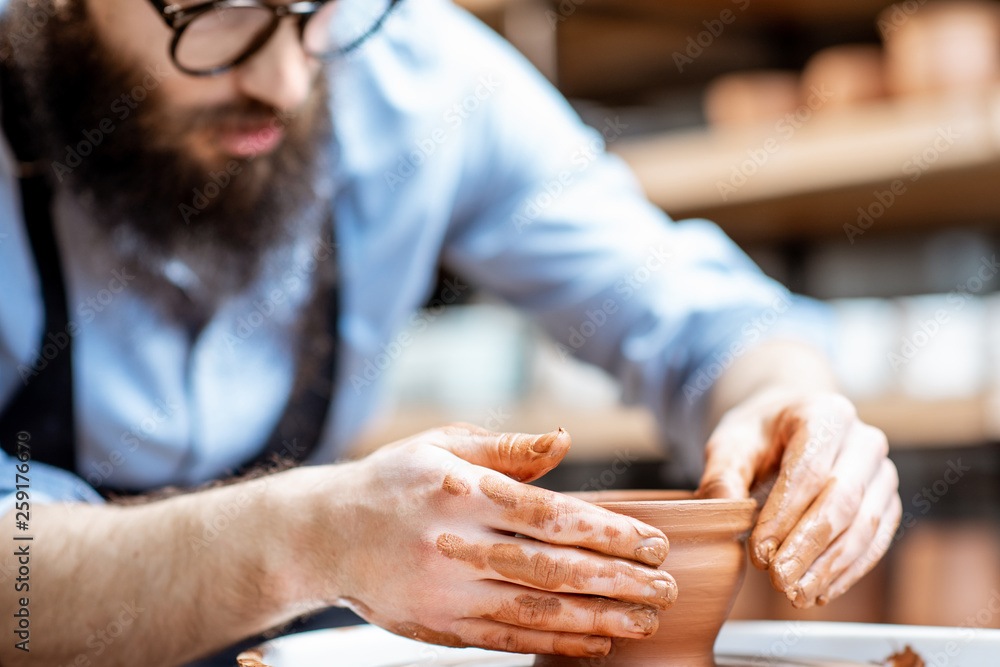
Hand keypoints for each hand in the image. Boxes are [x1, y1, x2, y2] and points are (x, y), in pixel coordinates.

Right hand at [328, 424, 677, 656]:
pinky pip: (507, 638)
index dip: (607, 531)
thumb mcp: (442, 445)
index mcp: (462, 491)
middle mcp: (457, 543)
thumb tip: (564, 441)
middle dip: (617, 580)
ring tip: (644, 619)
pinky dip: (555, 643)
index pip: (550, 514)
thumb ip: (507, 449)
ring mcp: (447, 591)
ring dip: (597, 617)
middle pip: (552, 567)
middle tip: (665, 587)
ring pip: (536, 610)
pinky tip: (593, 642)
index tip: (652, 541)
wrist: (321, 535)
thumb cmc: (389, 483)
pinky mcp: (438, 626)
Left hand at [696, 389, 900, 608]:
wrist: (789, 426)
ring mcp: (881, 471)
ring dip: (830, 566)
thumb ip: (722, 475)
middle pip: (842, 500)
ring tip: (796, 594)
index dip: (784, 515)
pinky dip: (848, 570)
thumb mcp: (730, 444)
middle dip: (808, 547)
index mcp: (825, 414)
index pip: (808, 470)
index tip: (759, 552)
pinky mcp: (887, 500)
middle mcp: (864, 439)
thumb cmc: (759, 436)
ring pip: (864, 525)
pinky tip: (820, 590)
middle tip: (779, 581)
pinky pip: (876, 541)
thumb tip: (721, 508)